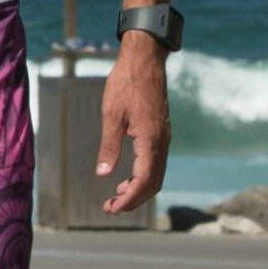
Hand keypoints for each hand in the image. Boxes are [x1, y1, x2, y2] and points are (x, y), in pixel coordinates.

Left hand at [97, 33, 173, 216]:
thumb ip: (109, 146)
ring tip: (116, 195)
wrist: (145, 60)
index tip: (111, 208)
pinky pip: (156, 162)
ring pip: (157, 174)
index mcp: (150, 140)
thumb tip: (103, 174)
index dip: (128, 199)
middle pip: (153, 183)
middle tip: (111, 207)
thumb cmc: (126, 83)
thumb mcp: (111, 114)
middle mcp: (162, 142)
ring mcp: (164, 137)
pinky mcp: (161, 132)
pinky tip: (127, 175)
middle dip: (133, 199)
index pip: (143, 181)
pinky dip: (144, 176)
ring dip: (139, 189)